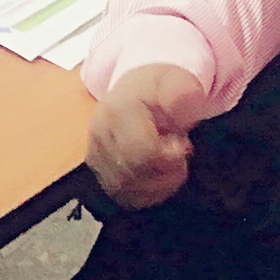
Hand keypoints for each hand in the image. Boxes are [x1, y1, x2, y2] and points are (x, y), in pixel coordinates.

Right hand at [87, 63, 206, 208]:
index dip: (170, 158)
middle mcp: (99, 134)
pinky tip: (160, 177)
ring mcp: (95, 155)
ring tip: (171, 164)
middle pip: (135, 174)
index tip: (184, 146)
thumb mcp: (177, 81)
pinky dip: (149, 194)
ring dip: (160, 185)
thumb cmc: (159, 89)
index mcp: (117, 110)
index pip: (142, 152)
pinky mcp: (98, 173)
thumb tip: (183, 102)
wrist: (135, 91)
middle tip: (179, 153)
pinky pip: (125, 198)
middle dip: (167, 171)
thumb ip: (183, 92)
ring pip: (128, 190)